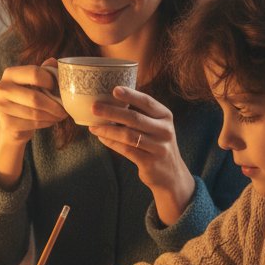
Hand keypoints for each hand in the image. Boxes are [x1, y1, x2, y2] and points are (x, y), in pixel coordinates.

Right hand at [0, 60, 66, 186]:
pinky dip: (45, 124)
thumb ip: (45, 72)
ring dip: (53, 115)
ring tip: (60, 116)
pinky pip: (33, 124)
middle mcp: (1, 89)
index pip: (34, 72)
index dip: (52, 81)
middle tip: (65, 109)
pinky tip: (49, 123)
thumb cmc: (28, 102)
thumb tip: (57, 60)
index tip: (60, 89)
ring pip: (36, 112)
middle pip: (36, 96)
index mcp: (10, 74)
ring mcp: (0, 108)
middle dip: (55, 104)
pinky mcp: (5, 124)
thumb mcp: (35, 85)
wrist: (11, 128)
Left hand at [89, 85, 195, 224]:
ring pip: (128, 135)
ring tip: (93, 126)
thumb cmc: (156, 144)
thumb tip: (109, 101)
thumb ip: (140, 115)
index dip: (131, 95)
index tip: (114, 89)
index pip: (147, 102)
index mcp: (165, 116)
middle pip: (134, 118)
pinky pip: (127, 150)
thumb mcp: (156, 127)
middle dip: (112, 111)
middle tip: (94, 107)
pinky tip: (101, 138)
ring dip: (108, 130)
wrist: (171, 174)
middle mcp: (164, 130)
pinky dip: (112, 143)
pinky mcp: (150, 162)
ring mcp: (159, 147)